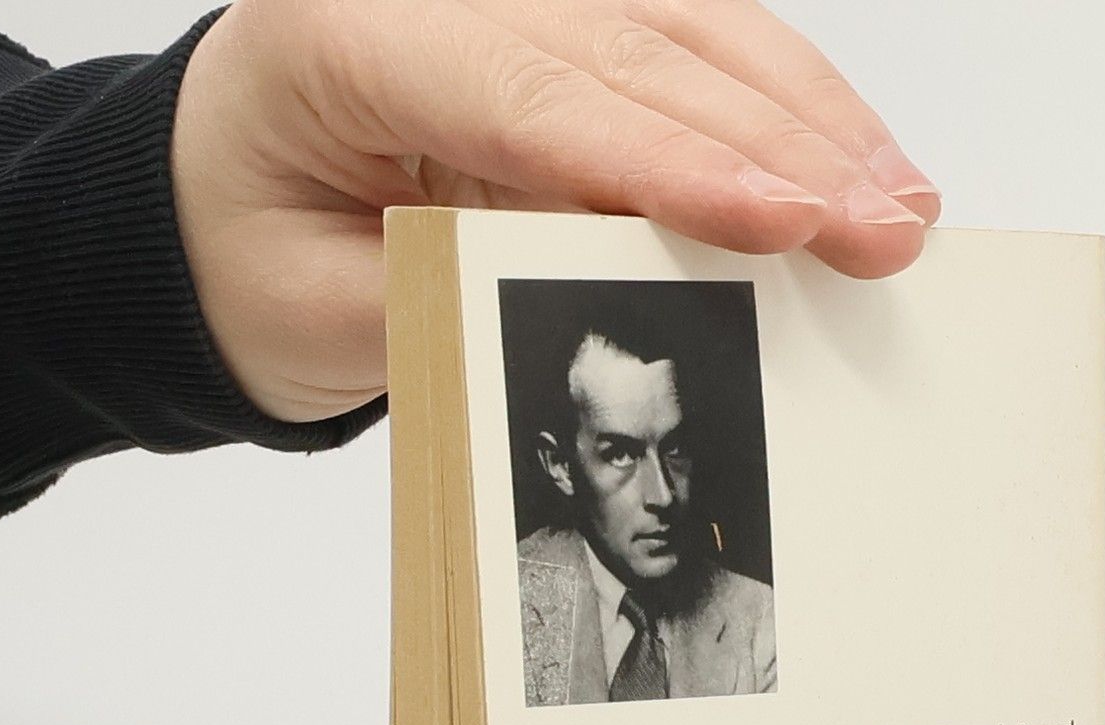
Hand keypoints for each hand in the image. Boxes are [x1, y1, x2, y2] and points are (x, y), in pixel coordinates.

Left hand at [170, 0, 938, 420]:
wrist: (204, 206)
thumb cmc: (246, 256)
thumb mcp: (321, 313)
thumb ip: (454, 300)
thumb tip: (613, 300)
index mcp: (352, 35)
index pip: (546, 96)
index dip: (679, 163)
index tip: (787, 221)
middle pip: (645, 54)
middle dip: (784, 145)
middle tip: (887, 229)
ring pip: (690, 34)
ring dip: (809, 119)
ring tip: (899, 204)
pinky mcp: (561, 30)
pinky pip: (688, 50)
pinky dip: (778, 108)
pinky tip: (850, 159)